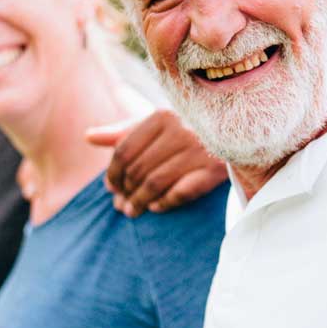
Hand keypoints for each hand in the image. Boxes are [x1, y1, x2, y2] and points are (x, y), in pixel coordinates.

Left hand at [88, 110, 226, 216]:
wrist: (238, 135)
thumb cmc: (189, 129)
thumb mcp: (157, 125)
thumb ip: (123, 131)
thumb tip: (88, 137)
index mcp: (162, 116)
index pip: (124, 151)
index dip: (112, 173)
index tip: (110, 187)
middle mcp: (180, 130)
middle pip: (138, 169)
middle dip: (125, 192)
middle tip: (120, 205)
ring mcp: (198, 150)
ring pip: (155, 183)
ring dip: (140, 202)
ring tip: (132, 211)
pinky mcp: (213, 170)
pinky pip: (180, 192)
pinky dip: (164, 202)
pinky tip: (155, 207)